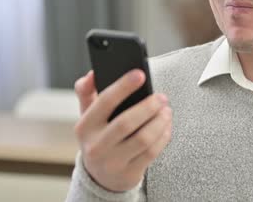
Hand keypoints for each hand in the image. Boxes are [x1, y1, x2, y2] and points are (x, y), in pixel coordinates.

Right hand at [73, 69, 171, 191]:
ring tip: (166, 111)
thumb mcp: (88, 117)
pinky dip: (163, 136)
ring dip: (160, 122)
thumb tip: (92, 74)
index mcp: (85, 127)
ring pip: (143, 139)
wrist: (100, 177)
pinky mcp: (129, 173)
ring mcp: (113, 162)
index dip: (123, 86)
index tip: (140, 75)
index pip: (104, 102)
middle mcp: (96, 145)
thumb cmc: (98, 138)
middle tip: (162, 97)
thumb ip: (87, 93)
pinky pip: (152, 152)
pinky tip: (166, 127)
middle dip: (148, 107)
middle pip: (126, 122)